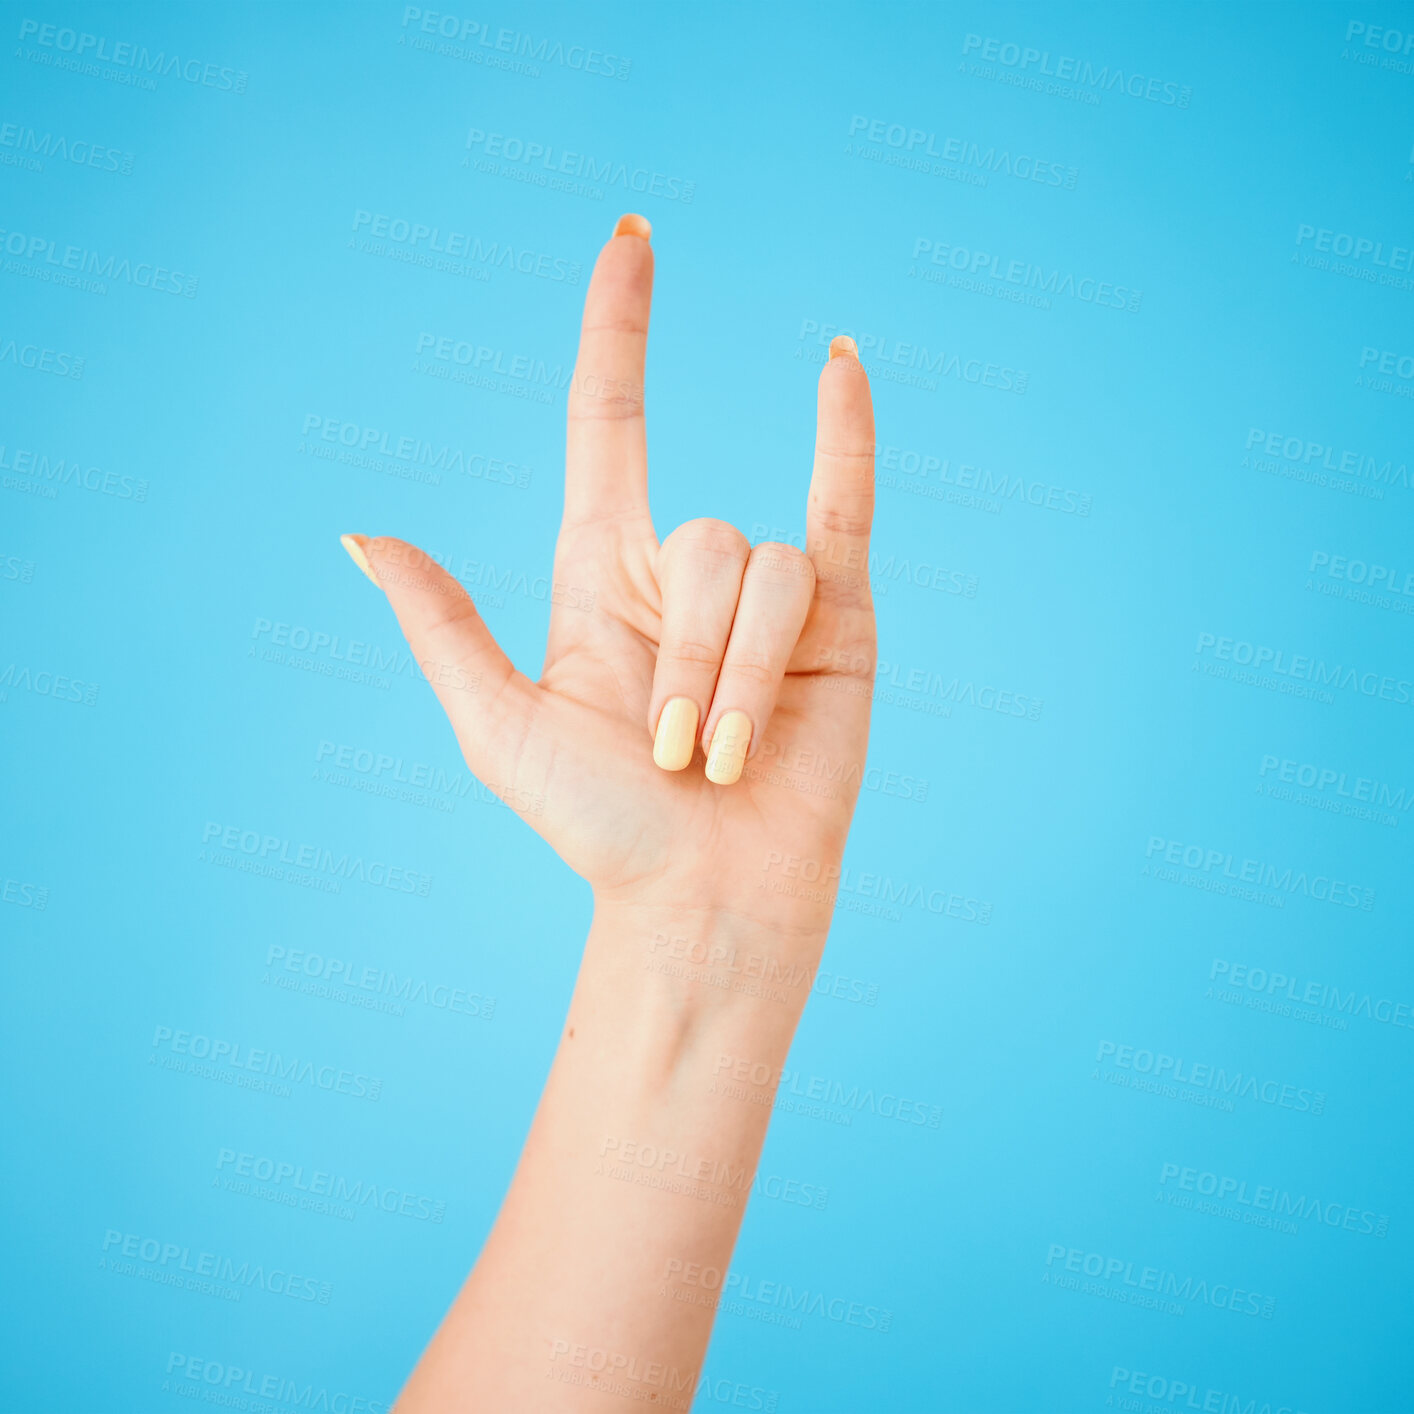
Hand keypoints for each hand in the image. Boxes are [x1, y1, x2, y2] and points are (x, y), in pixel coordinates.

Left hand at [342, 215, 875, 935]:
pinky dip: (847, 436)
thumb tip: (361, 533)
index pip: (611, 420)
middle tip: (671, 756)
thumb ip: (441, 623)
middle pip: (698, 538)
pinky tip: (839, 364)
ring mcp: (766, 592)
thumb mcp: (501, 727)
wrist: (703, 901)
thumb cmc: (600, 829)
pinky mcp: (841, 617)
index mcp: (600, 575)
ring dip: (737, 678)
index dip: (619, 330)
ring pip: (763, 568)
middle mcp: (684, 571)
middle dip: (686, 661)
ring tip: (726, 761)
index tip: (631, 240)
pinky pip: (845, 506)